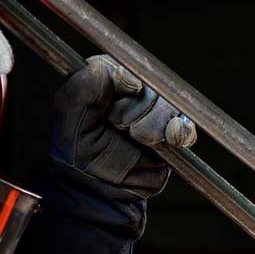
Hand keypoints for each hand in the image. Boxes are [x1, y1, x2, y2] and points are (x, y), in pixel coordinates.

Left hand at [47, 57, 193, 200]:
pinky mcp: (168, 135)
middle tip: (118, 126)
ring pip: (167, 105)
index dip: (125, 82)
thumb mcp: (69, 107)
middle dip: (135, 109)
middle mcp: (131, 94)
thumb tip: (131, 79)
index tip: (116, 99)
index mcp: (106, 81)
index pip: (127, 66)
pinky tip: (171, 139)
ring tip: (137, 138)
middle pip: (150, 86)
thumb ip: (90, 80)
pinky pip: (184, 125)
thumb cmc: (77, 149)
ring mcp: (151, 114)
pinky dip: (180, 131)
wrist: (95, 187)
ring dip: (153, 124)